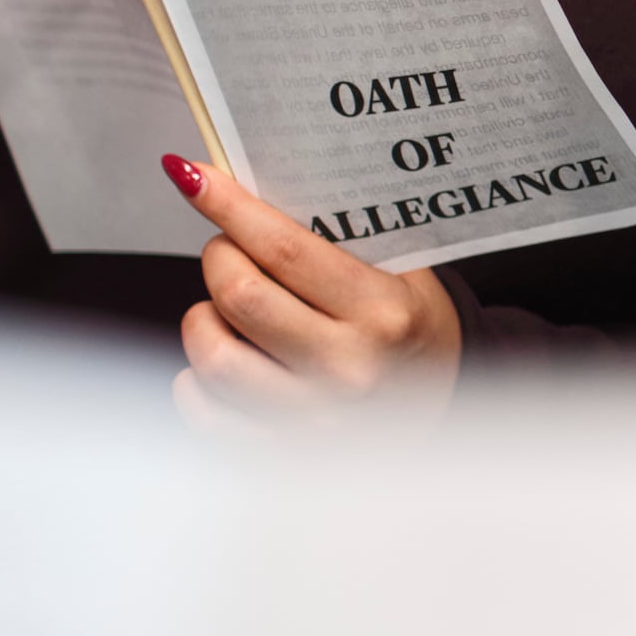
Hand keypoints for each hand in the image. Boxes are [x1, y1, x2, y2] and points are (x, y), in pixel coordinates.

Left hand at [165, 154, 460, 416]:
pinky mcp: (282, 458)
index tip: (192, 177)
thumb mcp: (397, 272)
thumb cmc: (408, 328)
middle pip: (238, 296)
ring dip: (206, 319)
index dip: (229, 205)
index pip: (285, 249)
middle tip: (231, 251)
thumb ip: (329, 236)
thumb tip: (242, 186)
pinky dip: (198, 380)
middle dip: (219, 258)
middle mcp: (348, 371)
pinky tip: (230, 359)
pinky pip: (203, 412)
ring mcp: (314, 421)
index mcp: (381, 315)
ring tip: (229, 312)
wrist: (443, 405)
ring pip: (211, 355)